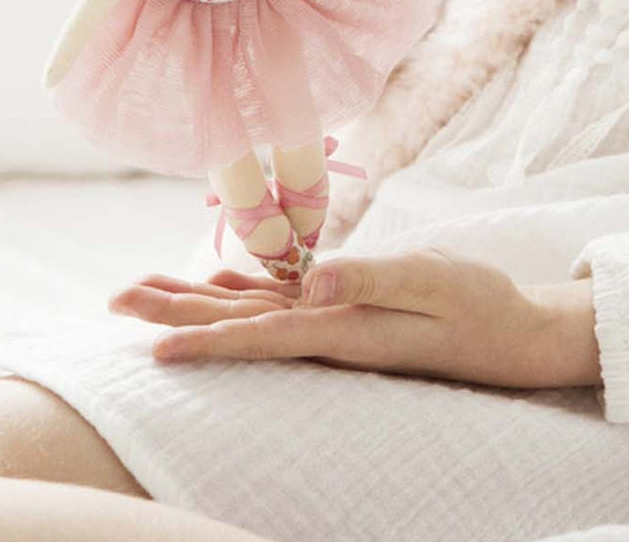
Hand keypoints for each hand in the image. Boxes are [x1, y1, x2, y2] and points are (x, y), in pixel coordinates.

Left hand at [108, 249, 600, 389]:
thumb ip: (376, 279)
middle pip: (243, 326)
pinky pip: (286, 302)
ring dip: (200, 302)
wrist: (512, 333)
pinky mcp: (351, 309)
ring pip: (256, 311)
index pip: (266, 337)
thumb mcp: (437, 284)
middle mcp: (332, 331)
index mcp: (348, 329)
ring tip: (147, 296)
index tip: (154, 348)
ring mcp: (339, 322)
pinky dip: (246, 293)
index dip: (210, 339)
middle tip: (116, 301)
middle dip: (180, 315)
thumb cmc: (482, 307)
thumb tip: (312, 280)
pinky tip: (221, 286)